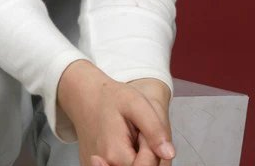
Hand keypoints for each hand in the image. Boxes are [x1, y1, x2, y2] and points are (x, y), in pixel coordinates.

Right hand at [57, 61, 174, 165]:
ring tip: (129, 137)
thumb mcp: (136, 103)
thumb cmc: (110, 97)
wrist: (85, 96)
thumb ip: (154, 129)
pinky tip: (123, 143)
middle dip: (145, 154)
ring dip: (137, 157)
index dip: (153, 148)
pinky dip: (127, 158)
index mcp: (116, 155)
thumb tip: (169, 154)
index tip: (142, 130)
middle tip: (136, 133)